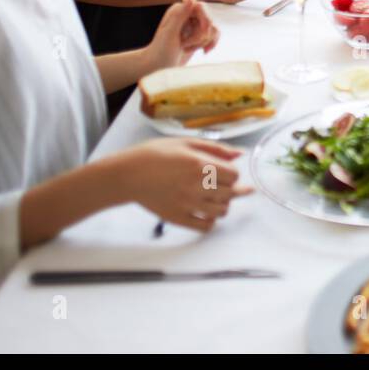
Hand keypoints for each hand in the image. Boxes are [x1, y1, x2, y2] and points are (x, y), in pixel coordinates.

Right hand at [115, 138, 252, 231]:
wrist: (128, 174)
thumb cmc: (155, 155)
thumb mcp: (186, 143)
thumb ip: (216, 149)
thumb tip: (240, 154)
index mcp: (200, 165)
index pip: (234, 175)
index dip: (232, 173)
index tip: (225, 172)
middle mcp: (197, 186)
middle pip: (231, 193)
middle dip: (232, 188)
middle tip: (223, 185)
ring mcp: (188, 204)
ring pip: (222, 211)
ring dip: (223, 204)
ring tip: (214, 198)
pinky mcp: (178, 218)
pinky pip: (206, 226)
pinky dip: (211, 220)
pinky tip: (205, 212)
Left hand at [143, 0, 218, 72]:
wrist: (159, 67)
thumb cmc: (160, 51)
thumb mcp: (170, 33)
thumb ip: (180, 15)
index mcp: (178, 11)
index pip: (201, 7)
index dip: (204, 20)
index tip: (202, 33)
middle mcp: (187, 15)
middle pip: (209, 20)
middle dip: (201, 35)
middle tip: (185, 44)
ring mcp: (193, 25)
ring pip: (213, 29)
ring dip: (203, 42)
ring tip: (187, 48)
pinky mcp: (198, 35)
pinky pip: (214, 35)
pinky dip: (211, 44)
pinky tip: (203, 51)